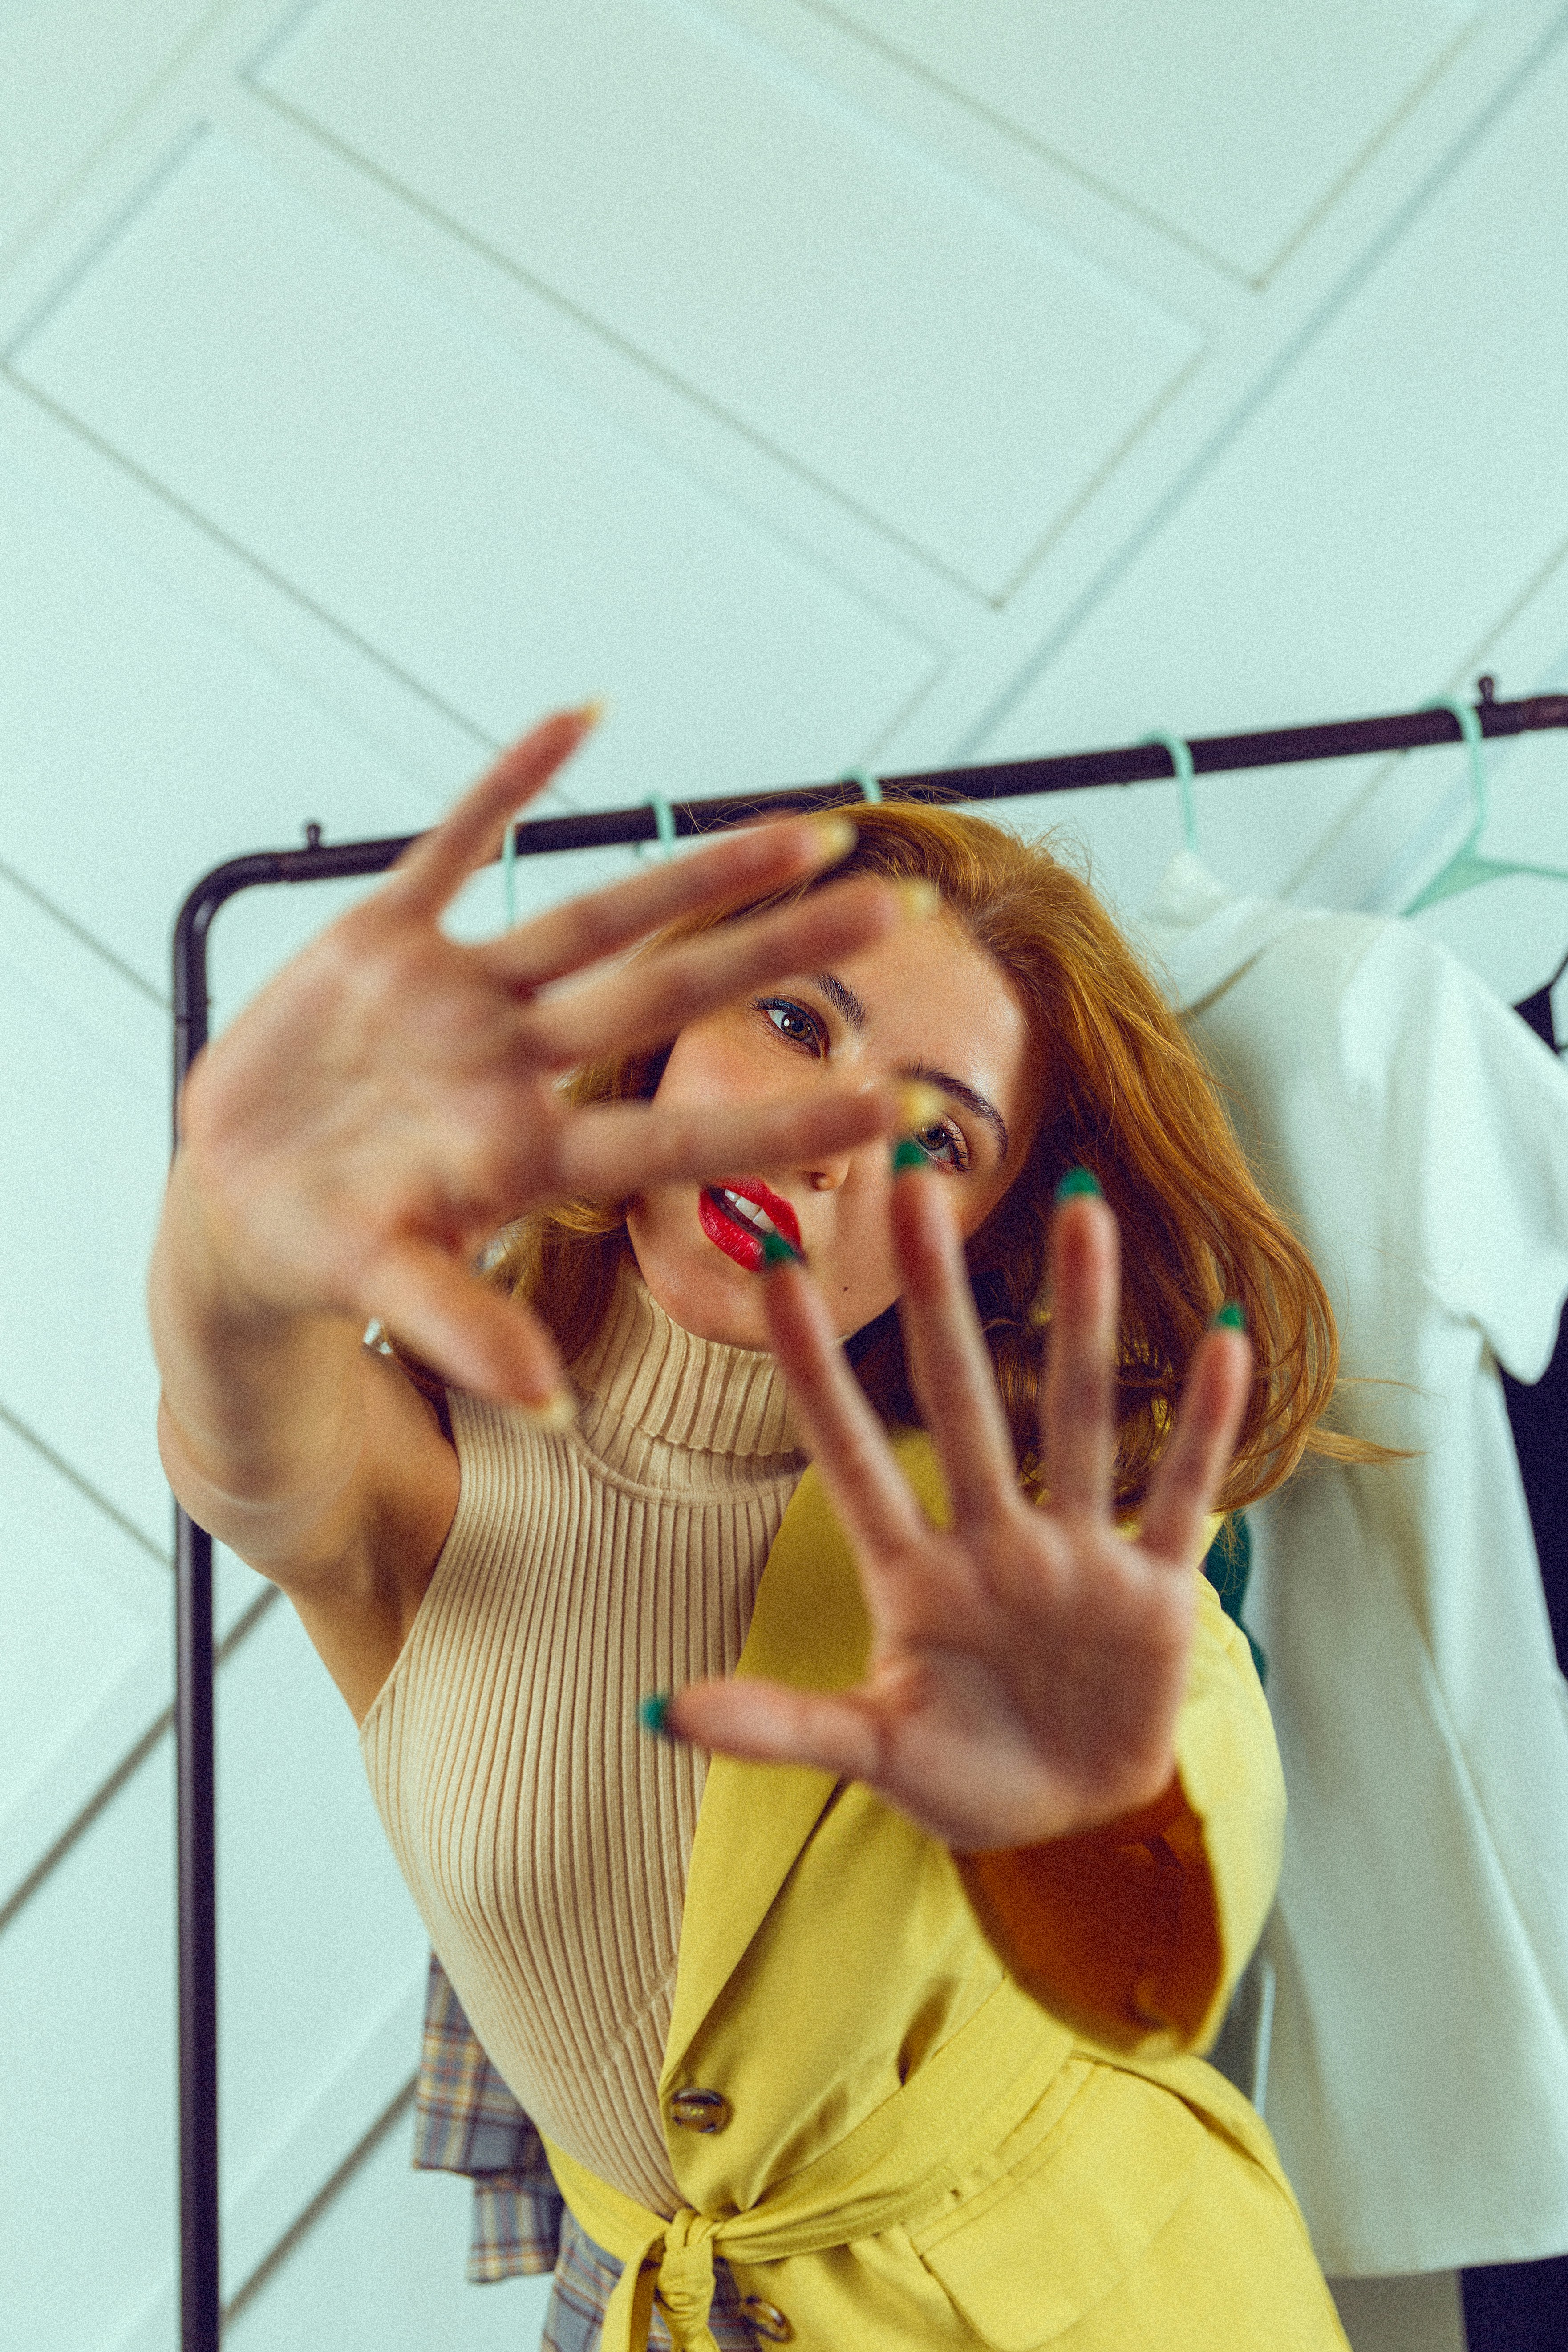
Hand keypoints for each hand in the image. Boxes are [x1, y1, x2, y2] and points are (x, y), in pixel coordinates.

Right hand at [177, 708, 915, 1411]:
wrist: (238, 1201)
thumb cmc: (322, 1255)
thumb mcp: (385, 1292)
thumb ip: (463, 1328)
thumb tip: (547, 1405)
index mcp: (527, 1154)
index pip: (679, 1135)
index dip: (787, 1122)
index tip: (900, 1108)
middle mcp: (517, 1064)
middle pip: (671, 997)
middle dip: (782, 952)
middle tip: (899, 906)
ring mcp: (461, 998)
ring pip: (599, 914)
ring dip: (699, 872)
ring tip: (803, 830)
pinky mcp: (388, 943)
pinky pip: (457, 844)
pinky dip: (511, 785)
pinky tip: (583, 720)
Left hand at [668, 1165, 1251, 1849]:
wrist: (1071, 1823)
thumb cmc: (962, 1776)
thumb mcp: (873, 1753)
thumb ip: (779, 1726)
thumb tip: (655, 1716)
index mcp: (914, 1574)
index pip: (851, 1452)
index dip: (815, 1368)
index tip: (777, 1273)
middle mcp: (993, 1541)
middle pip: (961, 1398)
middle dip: (939, 1295)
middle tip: (918, 1181)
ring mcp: (1077, 1556)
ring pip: (1080, 1416)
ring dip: (1085, 1317)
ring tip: (1084, 1213)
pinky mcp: (1156, 1592)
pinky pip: (1185, 1494)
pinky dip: (1206, 1425)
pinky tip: (1223, 1338)